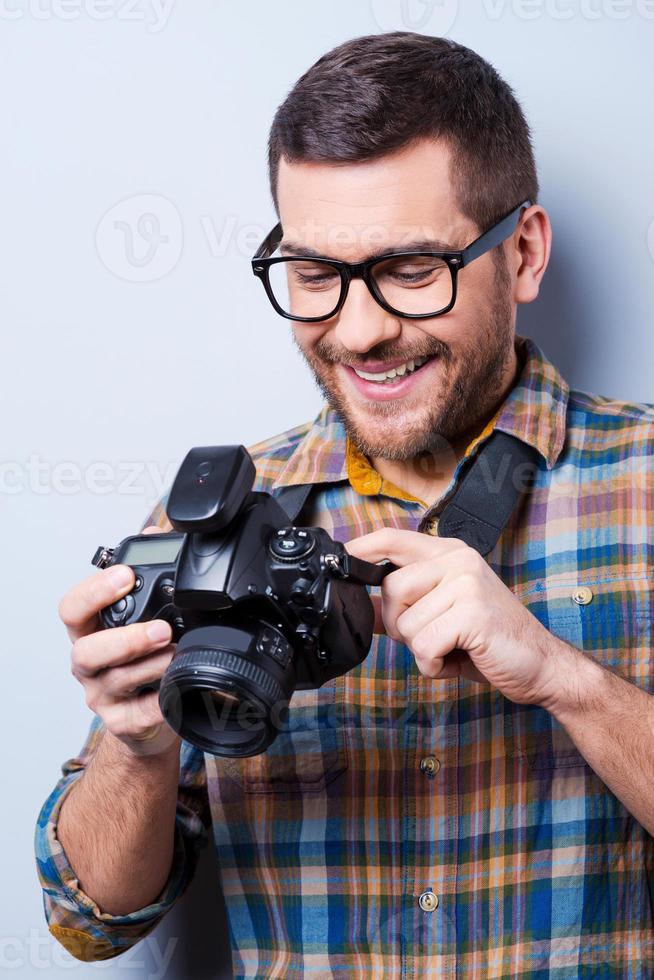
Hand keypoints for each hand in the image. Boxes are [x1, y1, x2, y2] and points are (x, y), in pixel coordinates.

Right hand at [59, 526, 180, 757]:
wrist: (151, 714)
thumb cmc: (145, 658)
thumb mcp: (144, 613)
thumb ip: (147, 571)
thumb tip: (154, 530)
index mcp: (90, 630)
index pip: (72, 608)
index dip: (94, 591)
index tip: (125, 575)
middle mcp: (89, 663)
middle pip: (87, 650)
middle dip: (126, 638)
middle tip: (163, 628)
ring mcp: (102, 695)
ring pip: (117, 680)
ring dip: (151, 665)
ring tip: (177, 654)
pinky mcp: (122, 722)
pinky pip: (138, 714)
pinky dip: (160, 702)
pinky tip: (176, 689)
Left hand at [345, 528, 566, 706]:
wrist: (539, 665)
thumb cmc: (488, 640)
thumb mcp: (441, 616)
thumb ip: (401, 606)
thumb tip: (359, 604)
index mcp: (449, 554)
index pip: (393, 539)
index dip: (361, 549)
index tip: (340, 559)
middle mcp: (457, 560)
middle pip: (390, 590)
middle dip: (399, 626)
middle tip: (433, 637)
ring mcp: (466, 582)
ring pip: (404, 623)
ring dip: (420, 649)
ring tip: (451, 647)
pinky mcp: (472, 611)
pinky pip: (424, 645)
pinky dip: (433, 665)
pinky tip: (457, 659)